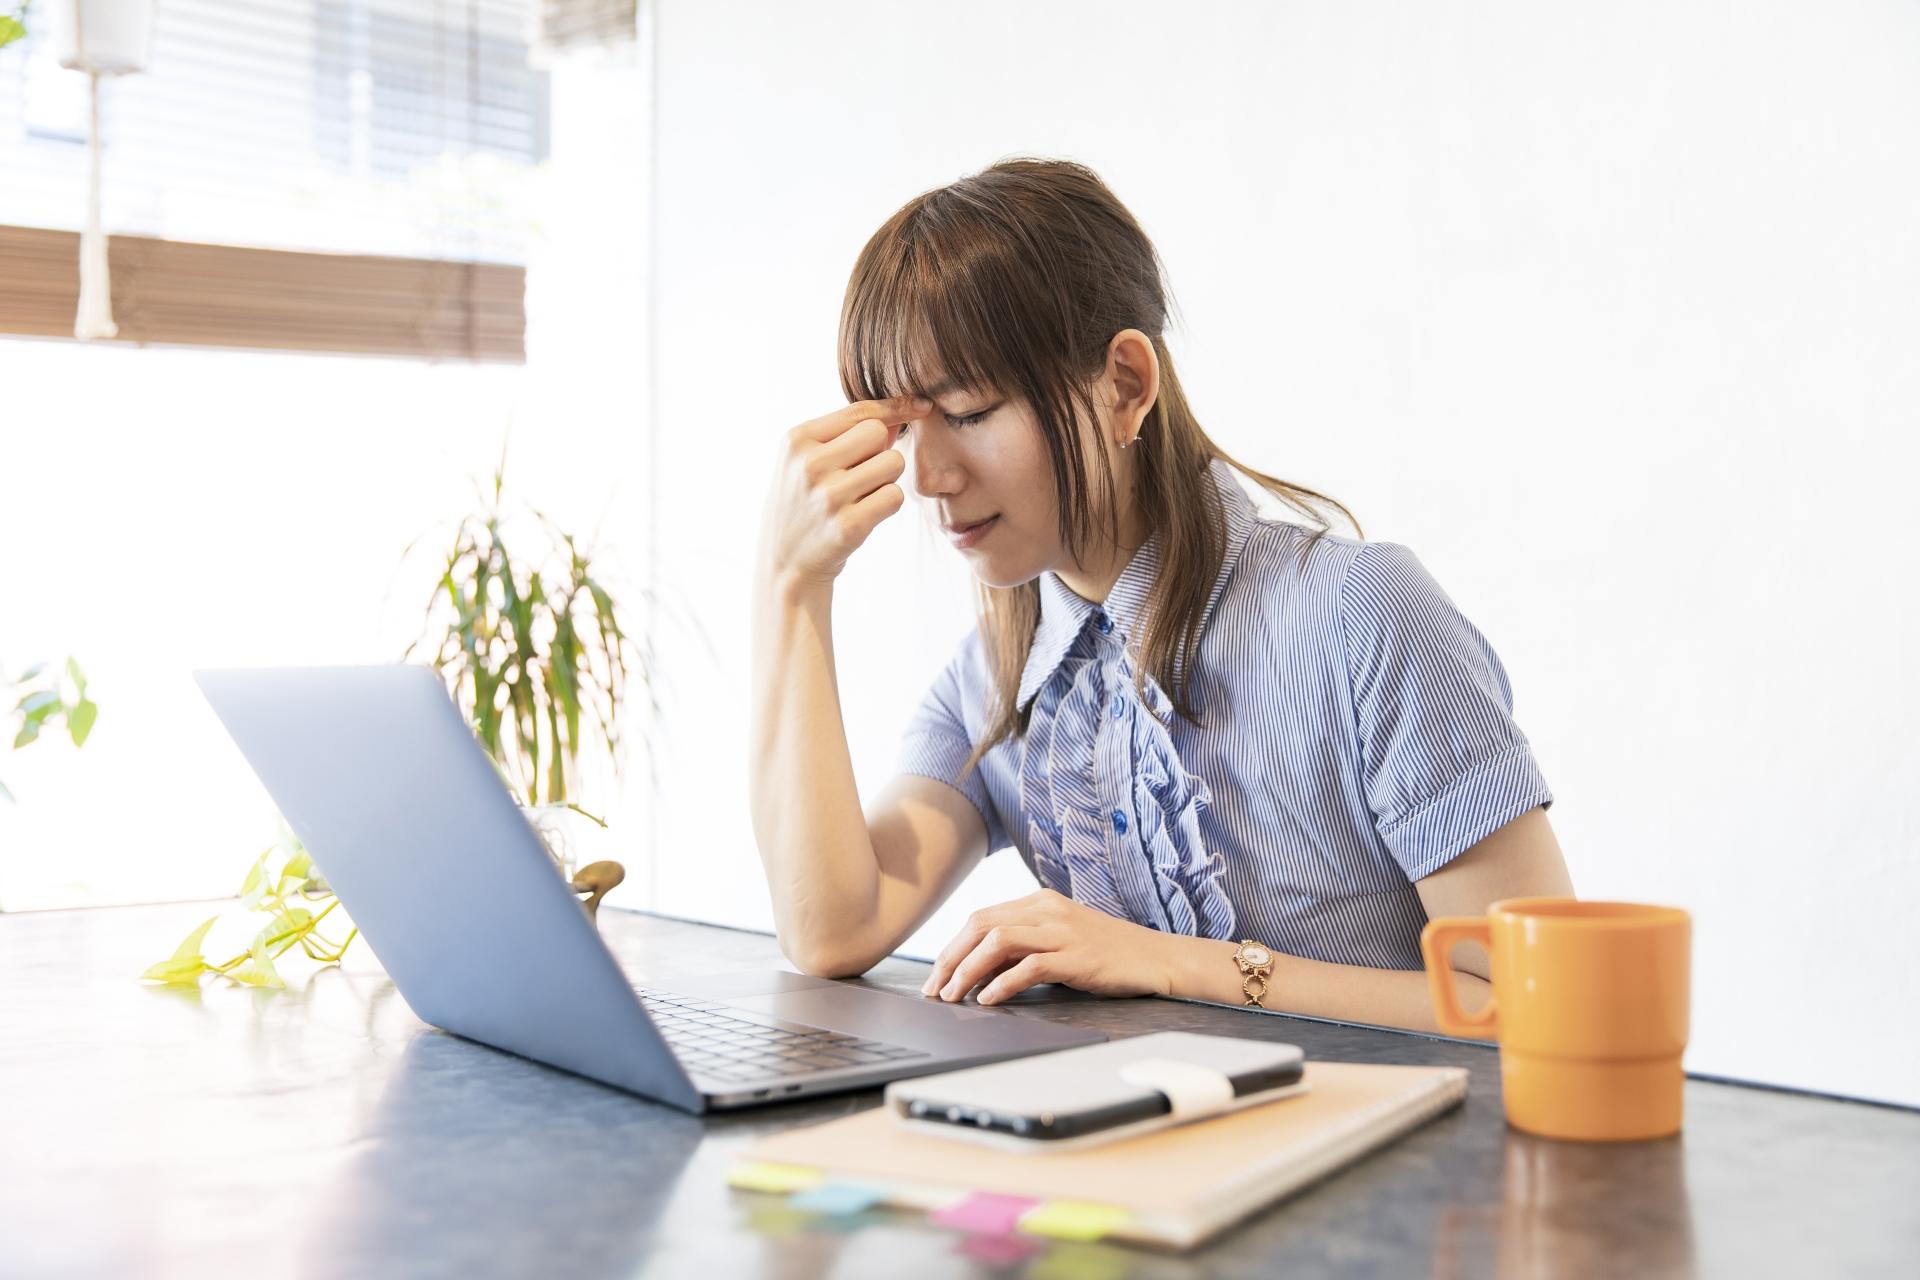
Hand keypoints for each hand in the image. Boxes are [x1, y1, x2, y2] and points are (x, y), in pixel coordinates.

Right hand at [759, 394, 929, 586]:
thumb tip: (901, 411)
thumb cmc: (804, 504)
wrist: (785, 564)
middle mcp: (810, 464)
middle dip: (881, 451)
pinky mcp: (848, 526)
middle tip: (862, 474)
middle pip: (878, 433)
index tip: (922, 406)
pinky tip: (865, 514)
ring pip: (892, 463)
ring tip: (861, 496)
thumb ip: (847, 434)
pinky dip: (887, 504)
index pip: (859, 411)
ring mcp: (828, 496)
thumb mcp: (807, 462)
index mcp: (797, 440)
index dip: (896, 407)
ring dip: (886, 479)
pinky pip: (895, 496)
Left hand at [918, 888, 1174, 1005]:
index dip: (953, 947)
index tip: (937, 976)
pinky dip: (1002, 983)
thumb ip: (1024, 947)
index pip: (981, 918)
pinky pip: (1029, 966)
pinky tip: (989, 999)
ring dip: (968, 970)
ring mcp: (1062, 931)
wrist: (1156, 958)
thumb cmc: (1107, 953)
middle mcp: (1047, 910)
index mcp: (1038, 902)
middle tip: (935, 990)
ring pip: (998, 941)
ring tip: (954, 996)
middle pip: (981, 925)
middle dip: (951, 959)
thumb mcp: (1059, 939)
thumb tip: (979, 970)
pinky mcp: (1077, 957)